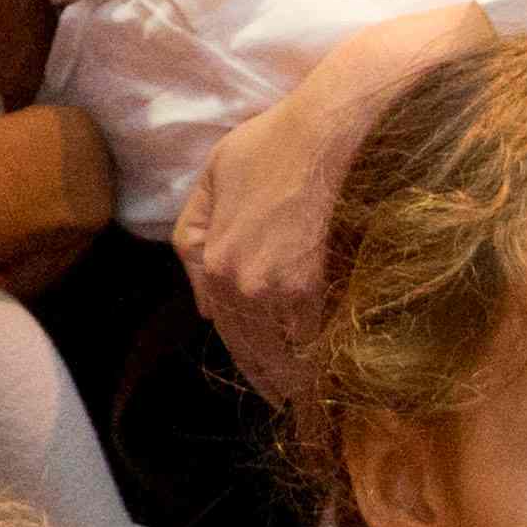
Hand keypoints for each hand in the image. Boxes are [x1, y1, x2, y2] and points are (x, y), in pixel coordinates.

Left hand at [176, 0, 492, 392]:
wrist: (330, 130)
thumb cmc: (272, 144)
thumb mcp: (213, 178)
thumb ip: (195, 239)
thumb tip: (203, 310)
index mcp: (216, 260)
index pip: (226, 329)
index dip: (247, 358)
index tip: (265, 377)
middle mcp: (243, 284)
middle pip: (254, 350)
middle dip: (270, 376)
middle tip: (286, 396)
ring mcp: (282, 289)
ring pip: (285, 352)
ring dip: (296, 376)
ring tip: (310, 394)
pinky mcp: (322, 286)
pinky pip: (317, 338)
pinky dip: (322, 359)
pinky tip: (332, 372)